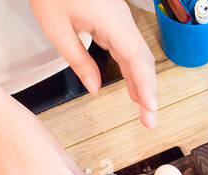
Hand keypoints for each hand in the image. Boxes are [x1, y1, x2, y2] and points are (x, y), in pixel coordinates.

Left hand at [30, 0, 157, 127]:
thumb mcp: (57, 30)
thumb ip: (79, 60)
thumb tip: (94, 87)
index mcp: (111, 22)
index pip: (136, 60)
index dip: (145, 88)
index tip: (149, 111)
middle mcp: (122, 20)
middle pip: (143, 60)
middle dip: (148, 92)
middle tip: (149, 121)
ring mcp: (121, 19)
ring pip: (139, 55)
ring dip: (143, 83)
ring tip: (144, 111)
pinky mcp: (115, 20)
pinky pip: (129, 48)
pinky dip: (133, 70)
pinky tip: (133, 88)